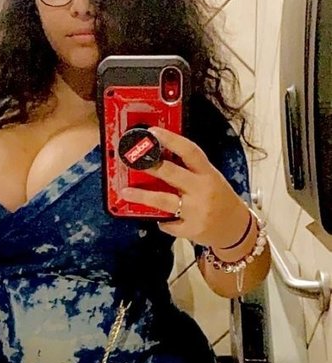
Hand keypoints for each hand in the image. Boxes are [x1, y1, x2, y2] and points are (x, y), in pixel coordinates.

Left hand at [121, 127, 248, 248]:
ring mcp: (196, 211)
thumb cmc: (221, 199)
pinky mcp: (191, 230)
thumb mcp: (211, 179)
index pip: (189, 151)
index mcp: (208, 173)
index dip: (171, 139)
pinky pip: (168, 223)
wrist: (236, 228)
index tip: (153, 132)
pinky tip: (158, 217)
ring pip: (164, 201)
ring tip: (125, 192)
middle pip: (172, 174)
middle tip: (132, 161)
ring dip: (142, 196)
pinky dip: (161, 220)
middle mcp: (203, 190)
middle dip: (150, 166)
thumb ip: (191, 170)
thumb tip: (160, 157)